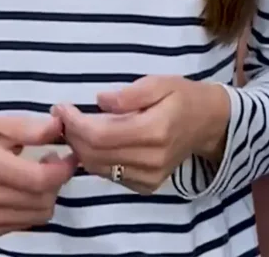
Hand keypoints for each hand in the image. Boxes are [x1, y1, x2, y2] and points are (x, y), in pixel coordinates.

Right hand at [0, 114, 76, 238]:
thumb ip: (28, 127)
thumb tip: (59, 127)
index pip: (38, 179)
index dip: (63, 169)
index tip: (72, 156)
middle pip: (40, 201)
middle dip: (57, 181)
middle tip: (53, 161)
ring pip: (34, 217)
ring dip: (47, 197)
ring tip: (40, 174)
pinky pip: (19, 226)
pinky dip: (31, 210)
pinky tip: (25, 191)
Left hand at [53, 75, 230, 194]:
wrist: (206, 123)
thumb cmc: (182, 96)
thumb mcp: (160, 82)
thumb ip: (130, 94)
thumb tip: (100, 102)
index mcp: (155, 130)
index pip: (102, 134)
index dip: (76, 123)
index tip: (61, 108)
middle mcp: (151, 159)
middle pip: (96, 154)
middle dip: (72, 136)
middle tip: (62, 117)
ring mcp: (149, 177)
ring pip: (99, 168)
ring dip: (80, 149)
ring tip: (73, 127)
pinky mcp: (146, 186)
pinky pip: (110, 176)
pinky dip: (95, 160)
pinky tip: (93, 142)